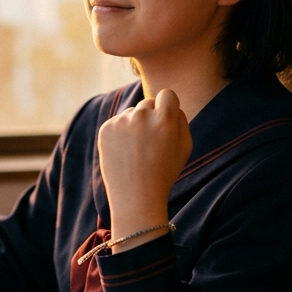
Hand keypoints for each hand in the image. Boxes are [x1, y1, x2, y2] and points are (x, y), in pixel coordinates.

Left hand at [97, 89, 191, 246]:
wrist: (136, 196)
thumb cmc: (164, 173)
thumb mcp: (185, 147)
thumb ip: (181, 120)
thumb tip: (170, 102)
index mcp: (165, 118)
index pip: (167, 94)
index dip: (168, 107)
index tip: (165, 120)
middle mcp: (142, 115)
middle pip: (148, 103)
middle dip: (151, 117)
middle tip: (151, 143)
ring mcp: (122, 121)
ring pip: (132, 113)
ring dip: (135, 125)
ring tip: (137, 152)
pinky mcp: (106, 128)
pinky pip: (117, 122)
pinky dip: (120, 133)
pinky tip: (125, 153)